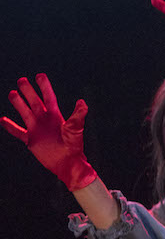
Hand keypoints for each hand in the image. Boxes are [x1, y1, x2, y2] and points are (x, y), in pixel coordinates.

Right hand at [3, 74, 95, 190]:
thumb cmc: (74, 146)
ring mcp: (37, 129)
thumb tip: (83, 102)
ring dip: (18, 103)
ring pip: (25, 113)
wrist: (68, 163)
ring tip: (12, 93)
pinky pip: (18, 131)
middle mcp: (45, 120)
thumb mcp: (75, 129)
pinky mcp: (31, 140)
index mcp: (56, 116)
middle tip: (21, 80)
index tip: (39, 75)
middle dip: (28, 91)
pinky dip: (10, 126)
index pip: (48, 97)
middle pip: (34, 102)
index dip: (44, 87)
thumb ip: (78, 116)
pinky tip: (2, 120)